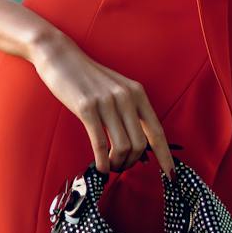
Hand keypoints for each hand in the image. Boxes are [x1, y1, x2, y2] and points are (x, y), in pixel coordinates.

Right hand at [30, 32, 175, 176]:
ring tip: (111, 167)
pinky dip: (103, 161)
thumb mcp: (116, 89)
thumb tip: (138, 143)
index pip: (157, 131)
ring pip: (123, 146)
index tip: (170, 176)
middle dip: (132, 162)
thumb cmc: (88, 78)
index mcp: (137, 93)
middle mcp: (126, 96)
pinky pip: (100, 143)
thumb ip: (129, 110)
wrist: (61, 57)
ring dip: (118, 164)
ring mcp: (107, 101)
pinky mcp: (86, 107)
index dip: (165, 156)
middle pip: (140, 144)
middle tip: (122, 167)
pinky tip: (101, 167)